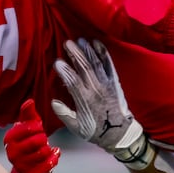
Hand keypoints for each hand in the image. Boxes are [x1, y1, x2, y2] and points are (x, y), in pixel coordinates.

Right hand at [3, 99, 58, 172]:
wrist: (29, 172)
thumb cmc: (29, 145)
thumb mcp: (28, 129)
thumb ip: (28, 115)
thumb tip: (30, 101)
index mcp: (9, 139)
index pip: (29, 127)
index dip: (38, 127)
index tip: (39, 128)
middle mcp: (11, 153)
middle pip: (38, 140)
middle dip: (44, 139)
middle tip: (43, 141)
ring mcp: (19, 166)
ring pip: (44, 153)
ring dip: (49, 150)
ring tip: (48, 150)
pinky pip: (47, 165)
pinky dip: (54, 159)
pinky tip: (54, 156)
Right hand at [50, 38, 153, 169]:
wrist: (119, 132)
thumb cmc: (95, 131)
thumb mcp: (77, 128)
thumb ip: (64, 114)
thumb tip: (53, 102)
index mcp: (85, 101)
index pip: (74, 82)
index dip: (65, 71)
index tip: (57, 62)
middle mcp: (96, 90)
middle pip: (85, 68)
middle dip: (76, 54)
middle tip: (67, 42)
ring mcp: (107, 84)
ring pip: (96, 64)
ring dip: (88, 51)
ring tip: (80, 40)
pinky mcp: (114, 81)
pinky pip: (109, 64)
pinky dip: (103, 53)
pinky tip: (97, 43)